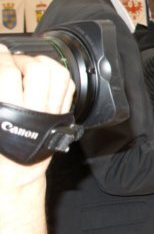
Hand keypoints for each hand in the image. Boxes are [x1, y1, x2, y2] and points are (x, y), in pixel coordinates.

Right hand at [0, 47, 74, 181]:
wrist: (14, 174)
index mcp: (8, 115)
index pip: (8, 74)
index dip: (1, 58)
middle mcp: (34, 113)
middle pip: (37, 71)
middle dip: (22, 59)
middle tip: (10, 61)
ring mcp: (51, 114)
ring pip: (58, 76)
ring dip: (42, 63)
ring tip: (27, 65)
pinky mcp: (61, 117)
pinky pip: (68, 87)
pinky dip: (58, 75)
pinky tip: (44, 74)